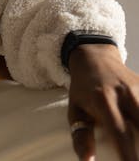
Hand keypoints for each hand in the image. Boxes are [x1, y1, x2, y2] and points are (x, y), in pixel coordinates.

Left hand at [68, 43, 138, 160]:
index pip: (120, 133)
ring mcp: (138, 88)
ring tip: (136, 143)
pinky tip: (137, 127)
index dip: (129, 155)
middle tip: (134, 156)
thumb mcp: (76, 110)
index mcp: (103, 99)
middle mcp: (124, 93)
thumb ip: (81, 136)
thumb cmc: (83, 89)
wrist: (95, 58)